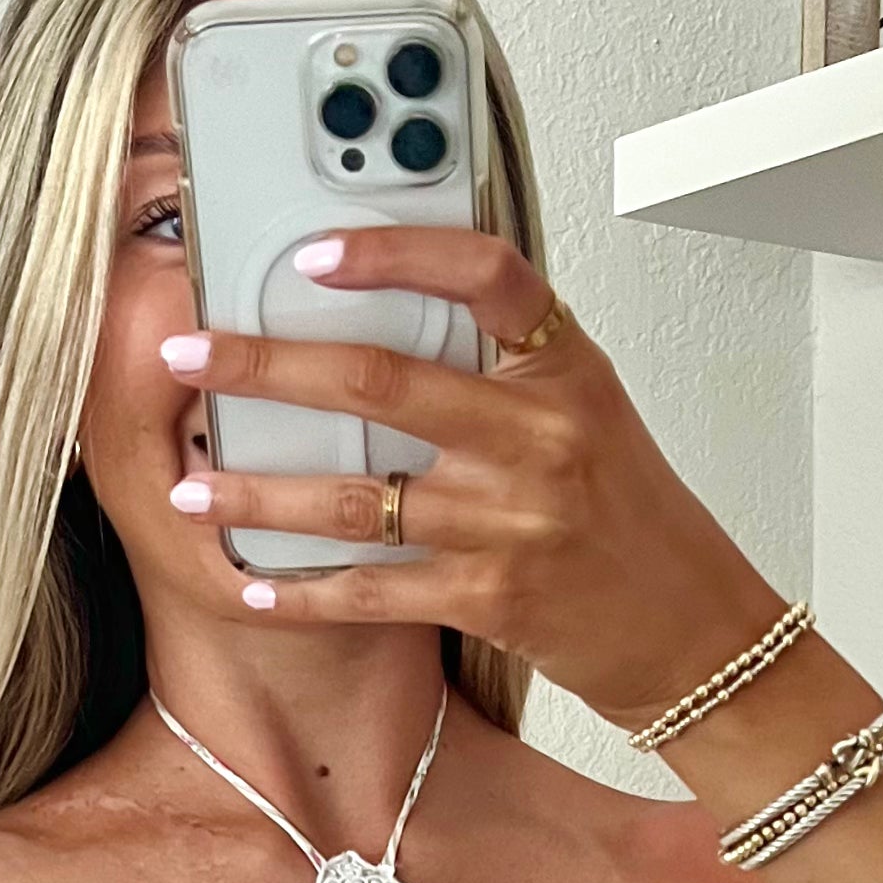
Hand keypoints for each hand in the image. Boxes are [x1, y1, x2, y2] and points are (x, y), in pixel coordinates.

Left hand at [161, 228, 778, 723]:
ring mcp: (514, 517)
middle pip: (379, 381)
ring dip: (257, 496)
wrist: (695, 631)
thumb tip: (390, 317)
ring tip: (188, 491)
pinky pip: (375, 589)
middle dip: (264, 367)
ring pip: (355, 495)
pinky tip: (253, 590)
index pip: (483, 273)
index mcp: (565, 367)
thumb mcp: (588, 411)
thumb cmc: (631, 518)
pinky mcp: (494, 596)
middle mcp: (540, 434)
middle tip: (188, 358)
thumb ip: (504, 364)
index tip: (310, 250)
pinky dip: (306, 593)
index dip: (393, 251)